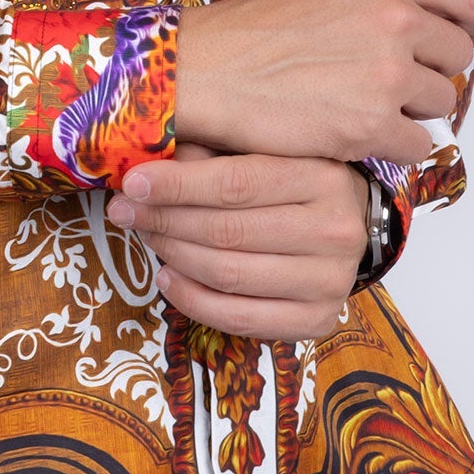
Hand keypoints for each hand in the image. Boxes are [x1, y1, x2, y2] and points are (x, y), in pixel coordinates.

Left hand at [108, 148, 369, 340]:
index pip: (235, 183)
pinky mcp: (318, 321)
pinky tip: (167, 277)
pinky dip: (192, 300)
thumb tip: (147, 160)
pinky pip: (239, 318)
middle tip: (124, 211)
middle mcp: (335, 231)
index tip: (132, 184)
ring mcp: (330, 282)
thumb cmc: (294, 181)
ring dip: (173, 256)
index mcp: (322, 177)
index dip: (176, 185)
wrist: (350, 225)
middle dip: (164, 220)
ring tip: (146, 237)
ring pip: (228, 274)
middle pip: (227, 231)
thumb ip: (212, 152)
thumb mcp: (263, 151)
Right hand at [174, 0, 473, 165]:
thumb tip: (426, 29)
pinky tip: (360, 135)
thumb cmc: (254, 31)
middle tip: (397, 84)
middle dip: (434, 73)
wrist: (206, 70)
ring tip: (366, 107)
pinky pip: (417, 144)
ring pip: (440, 103)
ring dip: (413, 111)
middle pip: (457, 56)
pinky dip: (395, 146)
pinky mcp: (372, 124)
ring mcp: (387, 72)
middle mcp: (395, 17)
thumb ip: (382, 1)